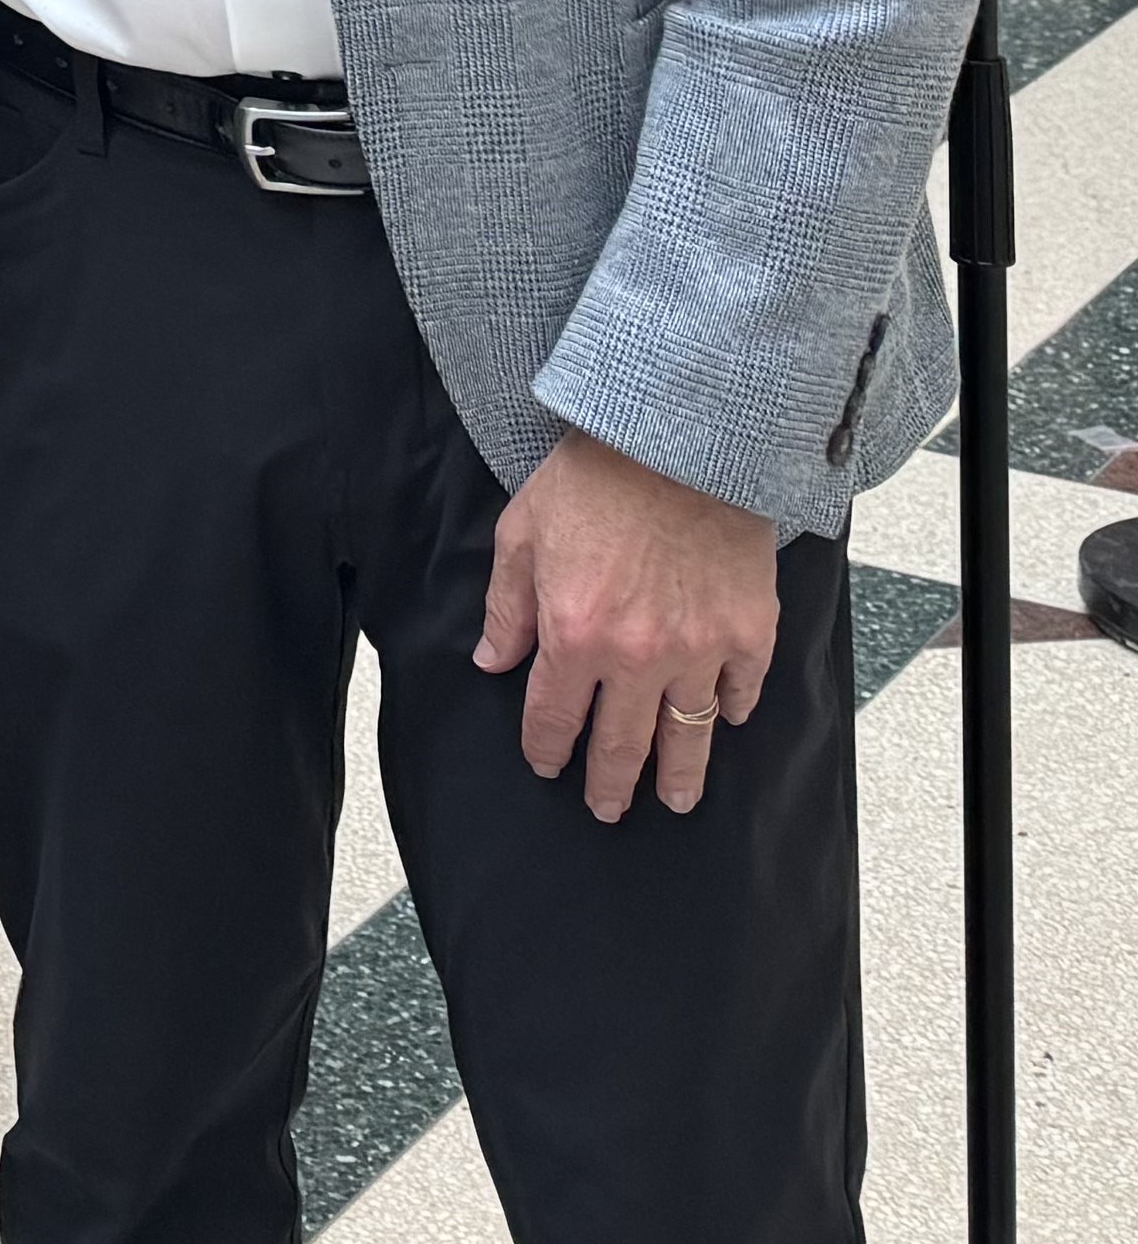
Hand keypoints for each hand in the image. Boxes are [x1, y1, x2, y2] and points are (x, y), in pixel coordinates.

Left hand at [475, 427, 778, 820]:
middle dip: (609, 785)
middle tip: (607, 809)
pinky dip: (732, 711)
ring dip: (678, 777)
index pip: (554, 718)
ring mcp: (700, 650)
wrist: (679, 434)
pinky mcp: (750, 631)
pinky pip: (742, 692)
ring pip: (687, 736)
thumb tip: (493, 663)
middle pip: (621, 745)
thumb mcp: (523, 530)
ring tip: (674, 801)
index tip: (547, 764)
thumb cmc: (592, 475)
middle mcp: (637, 657)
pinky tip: (722, 720)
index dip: (547, 749)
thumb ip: (508, 607)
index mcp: (574, 635)